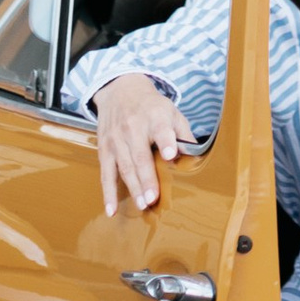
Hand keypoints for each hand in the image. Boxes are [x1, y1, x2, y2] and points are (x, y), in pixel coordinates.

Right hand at [93, 74, 196, 214]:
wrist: (119, 90)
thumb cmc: (151, 106)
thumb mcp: (171, 112)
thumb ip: (183, 134)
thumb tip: (195, 157)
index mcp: (154, 117)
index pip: (160, 129)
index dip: (165, 142)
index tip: (170, 155)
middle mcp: (133, 127)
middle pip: (140, 156)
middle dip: (146, 178)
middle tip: (153, 198)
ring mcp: (116, 139)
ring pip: (124, 167)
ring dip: (133, 188)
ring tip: (142, 205)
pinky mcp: (104, 149)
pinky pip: (105, 174)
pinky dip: (108, 193)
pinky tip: (111, 210)